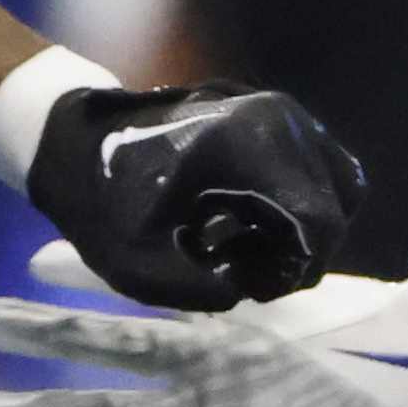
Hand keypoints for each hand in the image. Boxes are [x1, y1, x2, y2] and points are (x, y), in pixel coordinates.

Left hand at [20, 82, 358, 312]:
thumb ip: (202, 294)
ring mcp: (281, 112)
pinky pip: (317, 172)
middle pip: (335, 209)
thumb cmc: (98, 200)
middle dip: (295, 253)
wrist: (72, 138)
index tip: (248, 284)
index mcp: (249, 145)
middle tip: (235, 270)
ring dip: (296, 230)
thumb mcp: (137, 266)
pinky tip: (234, 222)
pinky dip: (291, 206)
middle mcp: (279, 119)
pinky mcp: (276, 117)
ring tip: (233, 247)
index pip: (320, 222)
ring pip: (335, 190)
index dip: (296, 271)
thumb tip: (248, 291)